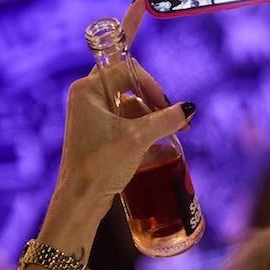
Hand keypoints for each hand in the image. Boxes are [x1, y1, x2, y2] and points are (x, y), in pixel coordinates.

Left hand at [54, 0, 191, 210]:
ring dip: (153, 111)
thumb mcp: (138, 138)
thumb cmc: (100, 166)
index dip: (152, 84)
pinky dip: (146, 122)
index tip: (168, 103)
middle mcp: (87, 96)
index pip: (128, 68)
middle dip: (155, 95)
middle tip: (177, 117)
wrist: (80, 201)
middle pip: (130, 80)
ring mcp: (92, 113)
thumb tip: (189, 108)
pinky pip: (128, 116)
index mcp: (87, 89)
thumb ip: (166, 118)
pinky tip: (163, 134)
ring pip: (131, 100)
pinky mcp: (99, 130)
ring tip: (175, 130)